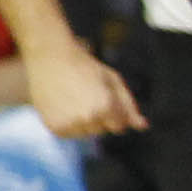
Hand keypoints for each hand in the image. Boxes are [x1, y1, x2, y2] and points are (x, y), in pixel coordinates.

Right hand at [30, 39, 144, 142]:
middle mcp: (88, 119)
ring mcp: (70, 124)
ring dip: (82, 122)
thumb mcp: (113, 81)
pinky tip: (63, 106)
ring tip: (73, 100)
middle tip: (86, 96)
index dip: (113, 113)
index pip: (119, 126)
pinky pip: (69, 133)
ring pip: (85, 133)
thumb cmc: (83, 65)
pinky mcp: (54, 127)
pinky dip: (67, 123)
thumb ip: (129, 106)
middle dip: (98, 117)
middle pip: (102, 131)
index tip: (102, 98)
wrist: (49, 57)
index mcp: (106, 107)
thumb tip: (142, 126)